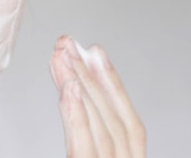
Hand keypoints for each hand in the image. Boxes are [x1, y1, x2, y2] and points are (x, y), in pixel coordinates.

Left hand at [50, 36, 145, 157]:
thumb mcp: (92, 152)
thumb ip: (88, 139)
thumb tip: (78, 98)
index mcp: (128, 157)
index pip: (126, 119)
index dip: (112, 82)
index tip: (95, 52)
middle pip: (110, 114)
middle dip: (89, 74)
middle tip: (67, 43)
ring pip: (98, 121)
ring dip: (80, 83)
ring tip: (62, 54)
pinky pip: (82, 142)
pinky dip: (76, 112)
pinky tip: (70, 86)